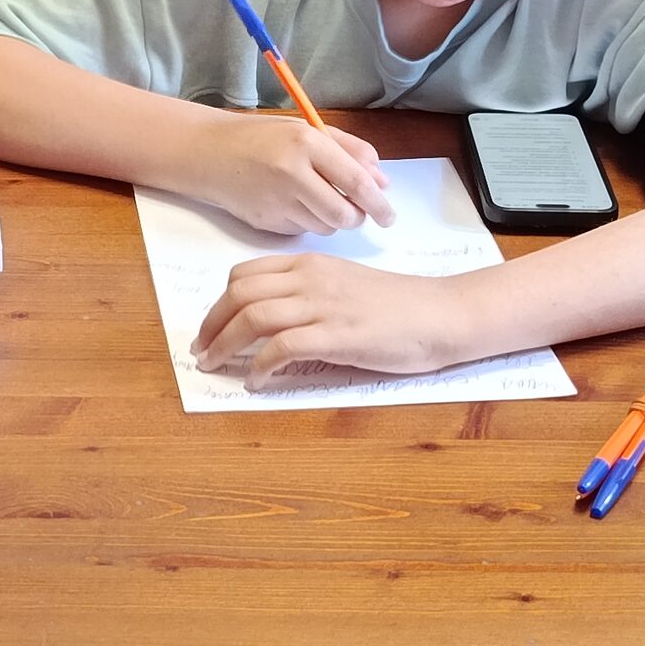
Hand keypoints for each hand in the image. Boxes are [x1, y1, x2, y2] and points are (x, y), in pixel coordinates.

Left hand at [191, 253, 468, 385]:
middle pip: (239, 294)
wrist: (443, 314)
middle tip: (201, 349)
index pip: (245, 274)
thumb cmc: (398, 305)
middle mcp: (310, 279)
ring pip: (253, 317)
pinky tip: (255, 381)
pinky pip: (282, 347)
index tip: (211, 325)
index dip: (219, 302)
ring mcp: (323, 305)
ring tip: (215, 365)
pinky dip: (260, 366)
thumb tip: (269, 320)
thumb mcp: (344, 284)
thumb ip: (307, 293)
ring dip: (225, 344)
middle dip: (211, 323)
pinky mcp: (338, 335)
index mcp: (309, 264)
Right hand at [200, 117, 394, 234]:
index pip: (356, 182)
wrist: (208, 153)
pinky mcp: (265, 222)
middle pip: (344, 214)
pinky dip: (306, 222)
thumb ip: (350, 152)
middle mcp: (292, 173)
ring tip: (316, 199)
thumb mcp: (307, 131)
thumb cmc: (262, 138)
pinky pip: (301, 231)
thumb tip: (382, 183)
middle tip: (355, 211)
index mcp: (306, 143)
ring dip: (331, 219)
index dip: (379, 204)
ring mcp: (276, 201)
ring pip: (325, 227)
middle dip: (356, 217)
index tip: (390, 216)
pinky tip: (291, 204)